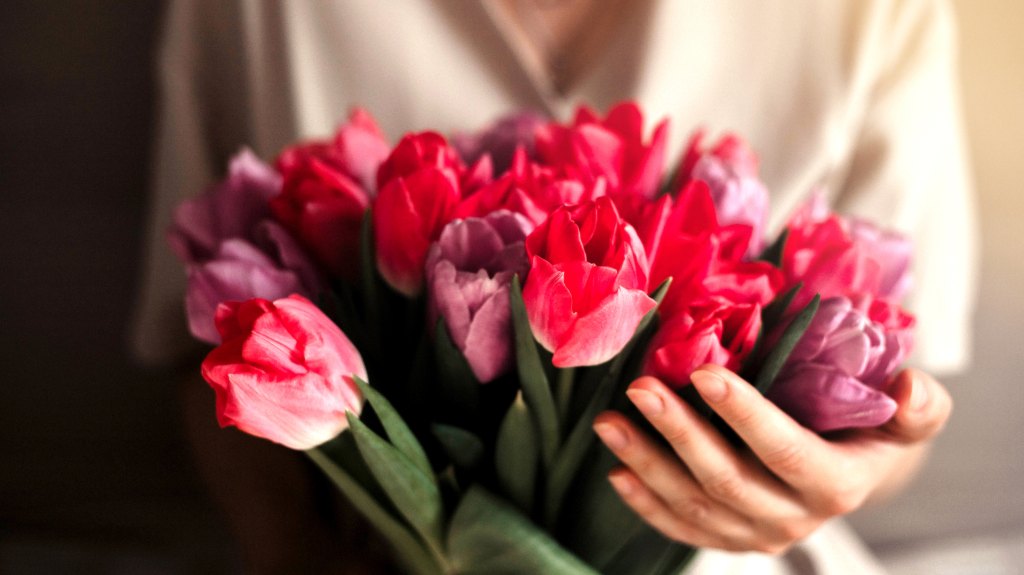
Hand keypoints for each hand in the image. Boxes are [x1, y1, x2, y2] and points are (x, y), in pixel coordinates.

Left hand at [592, 365, 951, 553]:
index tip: (703, 372)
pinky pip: (681, 528)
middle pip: (725, 479)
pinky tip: (616, 471)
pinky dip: (646, 503)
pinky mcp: (730, 538)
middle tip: (639, 387)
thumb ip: (918, 406)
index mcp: (836, 484)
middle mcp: (794, 519)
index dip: (744, 415)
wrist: (854, 470)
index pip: (784, 450)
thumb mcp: (909, 416)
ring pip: (693, 505)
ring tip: (609, 422)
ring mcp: (757, 534)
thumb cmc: (873, 428)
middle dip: (678, 433)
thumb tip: (907, 387)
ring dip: (646, 463)